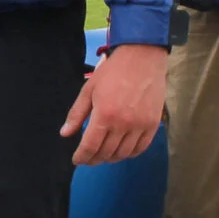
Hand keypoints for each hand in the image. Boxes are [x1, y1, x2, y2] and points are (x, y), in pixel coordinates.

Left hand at [61, 41, 166, 165]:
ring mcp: (140, 126)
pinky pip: (141, 148)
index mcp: (104, 115)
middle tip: (88, 158)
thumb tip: (65, 134)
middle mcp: (123, 124)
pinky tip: (122, 150)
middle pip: (106, 153)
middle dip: (94, 159)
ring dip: (111, 158)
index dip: (82, 157)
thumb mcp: (89, 90)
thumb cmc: (112, 72)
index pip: (90, 146)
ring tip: (104, 154)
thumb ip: (76, 114)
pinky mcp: (153, 124)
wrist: (143, 58)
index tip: (77, 160)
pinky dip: (129, 153)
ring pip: (123, 154)